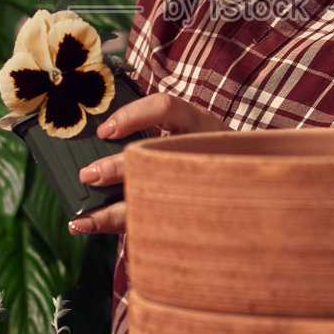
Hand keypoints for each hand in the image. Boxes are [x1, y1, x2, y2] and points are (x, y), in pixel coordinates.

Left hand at [66, 94, 230, 235]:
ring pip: (158, 200)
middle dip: (119, 170)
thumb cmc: (205, 150)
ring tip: (82, 219)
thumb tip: (97, 137)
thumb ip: (154, 130)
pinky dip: (116, 226)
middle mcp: (203, 149)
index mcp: (197, 121)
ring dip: (114, 212)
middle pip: (158, 158)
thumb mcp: (189, 130)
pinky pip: (157, 223)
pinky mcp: (201, 213)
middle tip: (88, 175)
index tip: (104, 131)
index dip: (133, 116)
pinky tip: (88, 226)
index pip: (165, 107)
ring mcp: (205, 182)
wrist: (252, 179)